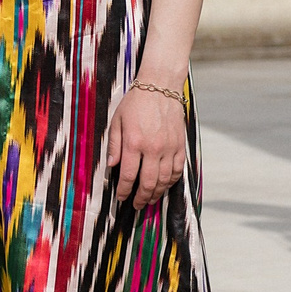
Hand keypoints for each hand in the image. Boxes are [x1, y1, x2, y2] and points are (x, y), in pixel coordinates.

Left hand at [105, 83, 187, 206]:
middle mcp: (153, 148)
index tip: (121, 198)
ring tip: (149, 199)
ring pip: (164, 180)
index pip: (128, 175)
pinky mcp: (180, 145)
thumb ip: (114, 145)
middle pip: (148, 183)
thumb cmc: (136, 102)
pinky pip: (177, 170)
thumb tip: (111, 166)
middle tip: (136, 205)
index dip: (124, 190)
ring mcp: (169, 148)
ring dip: (156, 193)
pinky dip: (171, 182)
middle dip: (141, 197)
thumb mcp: (117, 121)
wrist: (160, 86)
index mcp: (134, 143)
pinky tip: (164, 186)